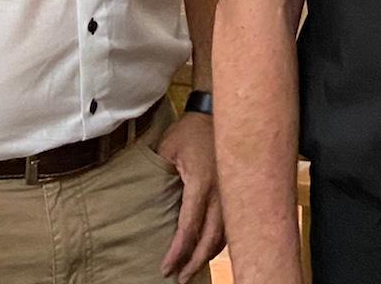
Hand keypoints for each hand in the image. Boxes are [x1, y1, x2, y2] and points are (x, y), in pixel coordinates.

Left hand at [157, 112, 225, 282]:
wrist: (217, 112)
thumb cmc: (191, 130)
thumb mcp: (168, 147)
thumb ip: (159, 174)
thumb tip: (144, 199)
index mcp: (201, 183)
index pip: (189, 226)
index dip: (178, 251)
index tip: (166, 267)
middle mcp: (220, 192)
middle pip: (210, 238)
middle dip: (195, 261)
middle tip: (181, 278)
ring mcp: (231, 192)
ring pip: (224, 233)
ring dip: (208, 254)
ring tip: (194, 269)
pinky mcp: (235, 190)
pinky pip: (231, 223)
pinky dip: (220, 240)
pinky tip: (210, 248)